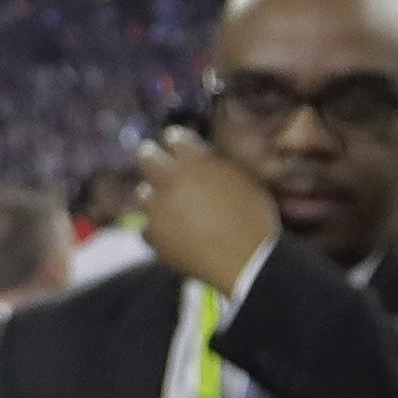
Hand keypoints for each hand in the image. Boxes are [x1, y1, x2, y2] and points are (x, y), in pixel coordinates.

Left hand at [140, 124, 284, 295]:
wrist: (245, 259)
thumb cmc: (255, 218)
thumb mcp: (243, 180)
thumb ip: (216, 165)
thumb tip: (203, 158)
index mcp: (196, 160)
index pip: (174, 137)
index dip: (174, 140)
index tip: (172, 140)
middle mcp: (170, 179)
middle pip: (147, 157)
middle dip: (149, 156)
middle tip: (149, 156)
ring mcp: (157, 208)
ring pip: (142, 194)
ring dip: (151, 195)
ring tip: (162, 202)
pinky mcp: (152, 235)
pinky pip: (146, 227)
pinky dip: (155, 228)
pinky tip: (167, 232)